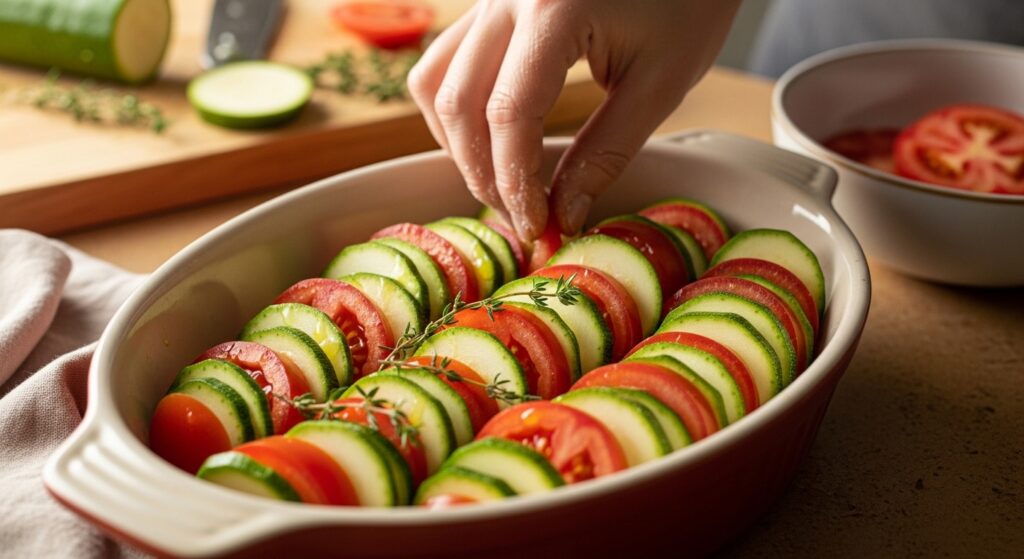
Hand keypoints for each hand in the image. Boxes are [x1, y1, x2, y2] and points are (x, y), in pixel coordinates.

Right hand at [408, 0, 739, 239]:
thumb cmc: (689, 0)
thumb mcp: (660, 83)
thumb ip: (606, 152)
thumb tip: (563, 213)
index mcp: (554, 8)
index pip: (510, 115)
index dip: (515, 183)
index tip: (537, 224)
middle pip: (459, 104)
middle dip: (483, 174)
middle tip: (523, 214)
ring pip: (435, 83)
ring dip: (459, 144)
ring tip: (503, 181)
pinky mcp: (488, 2)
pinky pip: (444, 61)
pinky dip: (455, 109)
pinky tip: (489, 139)